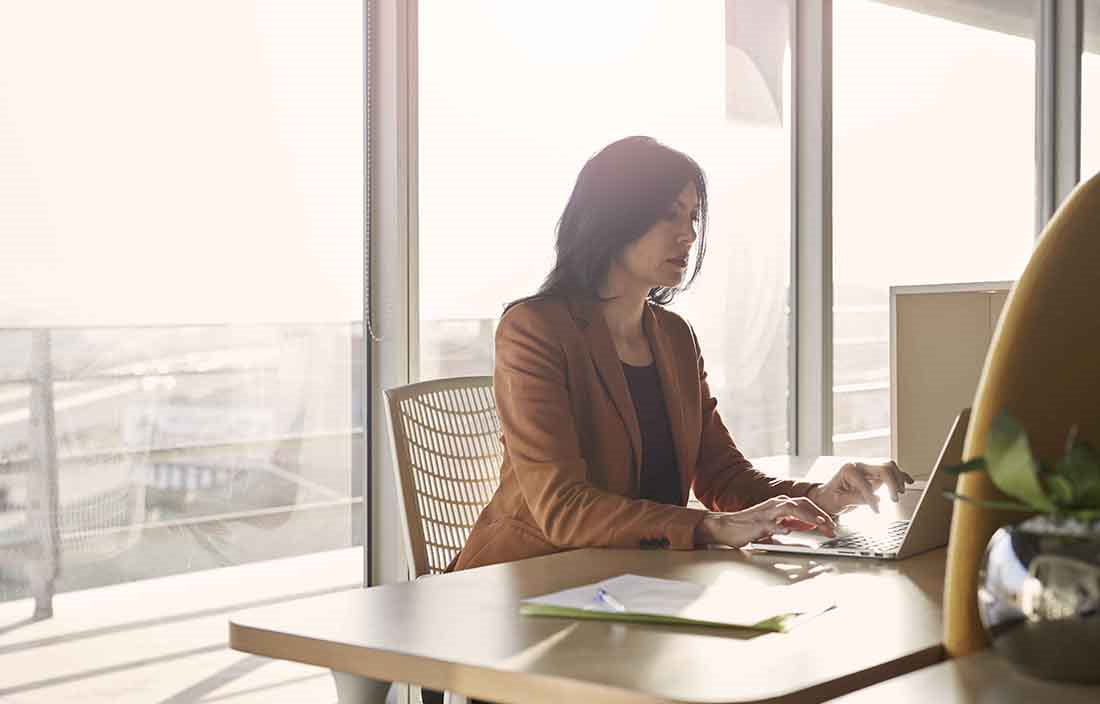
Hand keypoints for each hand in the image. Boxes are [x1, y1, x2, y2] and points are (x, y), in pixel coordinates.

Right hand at [694, 495, 835, 547]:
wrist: (725, 527)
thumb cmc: (748, 526)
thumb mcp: (774, 524)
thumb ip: (790, 522)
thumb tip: (807, 524)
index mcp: (780, 504)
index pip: (806, 505)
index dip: (821, 513)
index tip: (832, 525)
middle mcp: (775, 504)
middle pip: (803, 504)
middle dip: (820, 515)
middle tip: (832, 527)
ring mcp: (767, 513)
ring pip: (791, 509)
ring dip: (808, 516)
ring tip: (820, 524)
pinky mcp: (758, 523)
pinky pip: (772, 523)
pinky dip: (782, 527)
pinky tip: (789, 531)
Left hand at [809, 460, 914, 514]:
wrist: (825, 495)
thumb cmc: (829, 498)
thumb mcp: (838, 501)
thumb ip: (857, 500)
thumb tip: (877, 500)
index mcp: (848, 471)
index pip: (866, 484)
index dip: (872, 499)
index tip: (877, 511)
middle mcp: (859, 465)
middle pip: (883, 468)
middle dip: (892, 484)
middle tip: (894, 500)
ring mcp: (867, 467)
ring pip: (889, 466)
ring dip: (898, 478)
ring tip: (900, 492)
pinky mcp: (872, 473)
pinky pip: (890, 471)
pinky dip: (900, 475)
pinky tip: (909, 482)